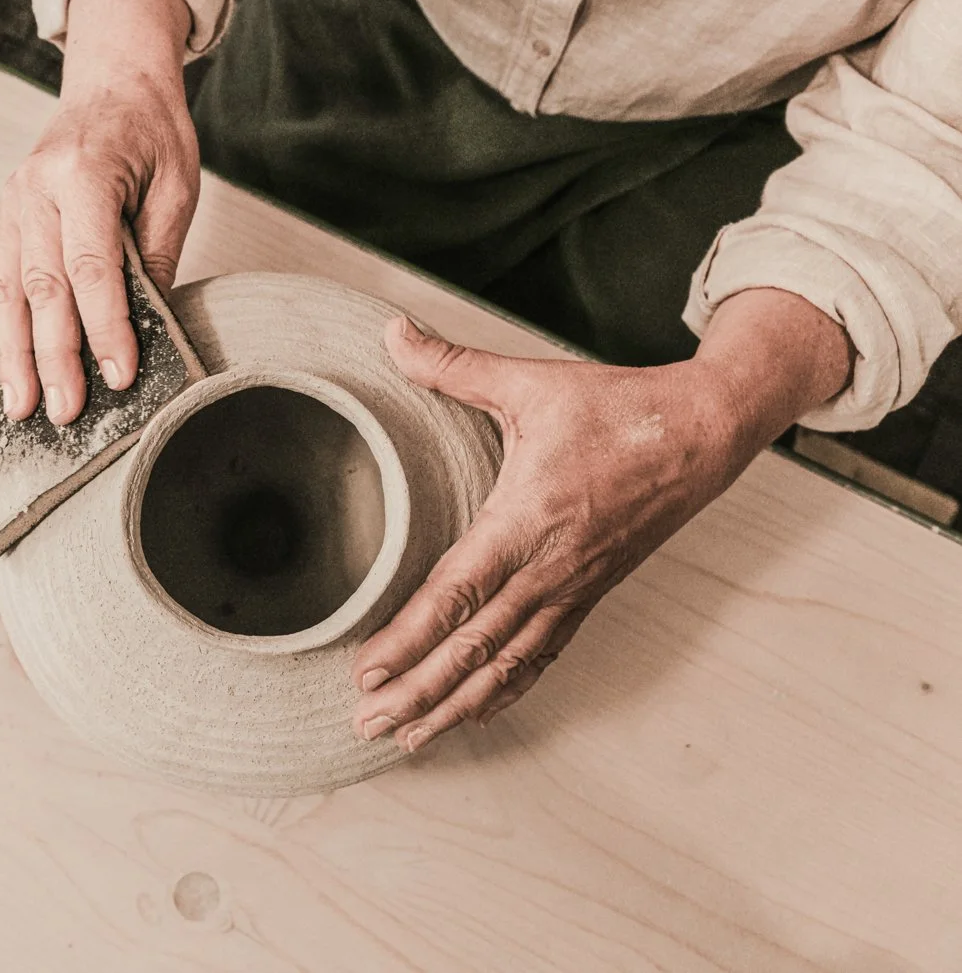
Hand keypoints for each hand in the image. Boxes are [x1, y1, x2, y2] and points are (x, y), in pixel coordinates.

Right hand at [0, 0, 197, 424]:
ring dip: (9, 354)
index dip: (105, 326)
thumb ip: (157, 254)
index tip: (119, 375)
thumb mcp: (175, 187)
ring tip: (19, 407)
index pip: (93, 266)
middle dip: (53, 357)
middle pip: (42, 287)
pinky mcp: (0, 218)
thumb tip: (148, 329)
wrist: (113, 83)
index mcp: (84, 176)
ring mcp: (10, 206)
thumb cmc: (151, 134)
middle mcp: (35, 191)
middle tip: (67, 412)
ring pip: (6, 290)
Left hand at [352, 289, 852, 751]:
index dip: (409, 639)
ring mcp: (571, 591)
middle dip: (416, 692)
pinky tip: (474, 713)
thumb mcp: (530, 382)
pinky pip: (541, 658)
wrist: (705, 433)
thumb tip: (391, 331)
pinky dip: (504, 692)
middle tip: (363, 723)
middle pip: (473, 650)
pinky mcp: (589, 596)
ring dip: (453, 707)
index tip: (365, 670)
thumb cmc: (617, 408)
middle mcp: (548, 570)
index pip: (456, 595)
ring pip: (506, 667)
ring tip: (405, 738)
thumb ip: (453, 365)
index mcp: (526, 521)